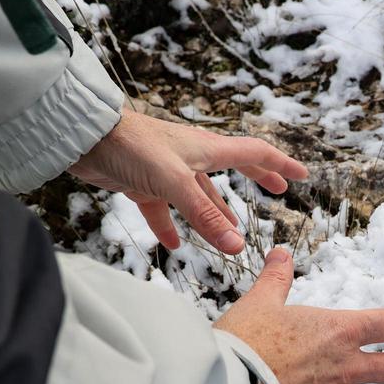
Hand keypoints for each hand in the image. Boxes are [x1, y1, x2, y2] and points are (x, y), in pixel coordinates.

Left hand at [69, 107, 307, 253]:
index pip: (255, 153)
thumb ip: (205, 217)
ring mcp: (166, 170)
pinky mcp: (142, 182)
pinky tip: (174, 244)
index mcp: (207, 149)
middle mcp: (191, 157)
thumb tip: (238, 247)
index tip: (302, 175)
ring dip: (216, 213)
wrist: (82, 137)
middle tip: (277, 191)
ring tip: (230, 234)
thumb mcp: (174, 183)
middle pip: (233, 168)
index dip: (280, 165)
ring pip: (199, 195)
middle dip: (256, 179)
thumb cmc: (131, 147)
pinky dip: (170, 225)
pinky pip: (163, 208)